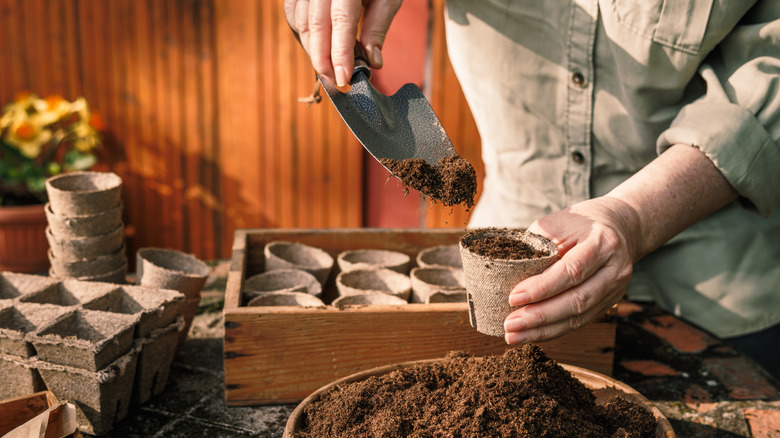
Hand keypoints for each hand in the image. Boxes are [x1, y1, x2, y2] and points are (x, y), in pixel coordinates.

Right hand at [284, 0, 402, 86]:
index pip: (340, 21)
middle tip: (335, 81)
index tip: (345, 78)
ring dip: (313, 50)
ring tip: (329, 69)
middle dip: (323, 58)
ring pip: (302, 22)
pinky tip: (316, 49)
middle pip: (316, 24)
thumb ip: (378, 28)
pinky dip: (304, 35)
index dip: (340, 53)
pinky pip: (293, 14)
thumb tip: (373, 63)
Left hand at [503, 196, 641, 343]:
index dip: (542, 288)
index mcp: (603, 243)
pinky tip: (531, 335)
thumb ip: (538, 246)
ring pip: (579, 317)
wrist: (620, 226)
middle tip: (509, 325)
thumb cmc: (581, 223)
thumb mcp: (559, 223)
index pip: (571, 271)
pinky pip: (580, 321)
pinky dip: (554, 330)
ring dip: (544, 330)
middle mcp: (615, 270)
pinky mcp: (608, 303)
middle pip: (577, 301)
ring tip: (514, 336)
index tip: (513, 297)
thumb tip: (505, 270)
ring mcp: (615, 290)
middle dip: (540, 316)